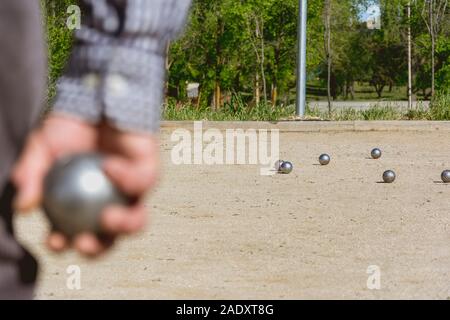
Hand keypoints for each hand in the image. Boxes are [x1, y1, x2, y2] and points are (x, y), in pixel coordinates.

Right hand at [12, 114, 158, 256]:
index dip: (64, 243)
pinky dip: (125, 177)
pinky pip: (142, 182)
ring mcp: (132, 191)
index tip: (54, 240)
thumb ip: (31, 174)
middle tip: (84, 240)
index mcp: (83, 204)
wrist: (96, 98)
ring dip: (124, 226)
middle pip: (109, 238)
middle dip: (98, 249)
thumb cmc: (69, 125)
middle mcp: (110, 202)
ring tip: (107, 218)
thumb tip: (24, 206)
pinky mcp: (150, 173)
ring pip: (137, 220)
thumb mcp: (41, 147)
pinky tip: (108, 166)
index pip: (74, 233)